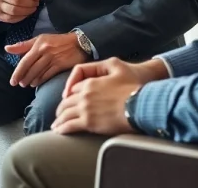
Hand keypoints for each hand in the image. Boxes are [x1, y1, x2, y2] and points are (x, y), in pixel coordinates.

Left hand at [5, 32, 87, 87]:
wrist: (78, 42)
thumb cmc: (56, 41)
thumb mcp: (40, 39)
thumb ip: (23, 45)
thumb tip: (7, 48)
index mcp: (38, 44)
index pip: (25, 60)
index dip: (17, 72)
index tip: (12, 81)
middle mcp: (45, 51)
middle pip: (30, 68)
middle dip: (23, 78)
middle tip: (19, 84)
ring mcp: (53, 58)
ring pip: (39, 72)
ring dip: (31, 80)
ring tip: (26, 84)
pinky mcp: (61, 65)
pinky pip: (48, 75)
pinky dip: (41, 80)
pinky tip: (36, 83)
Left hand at [51, 58, 167, 135]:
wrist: (141, 104)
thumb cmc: (132, 85)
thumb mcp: (116, 65)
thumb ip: (100, 66)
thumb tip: (91, 75)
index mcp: (90, 82)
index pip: (74, 88)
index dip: (70, 94)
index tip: (68, 100)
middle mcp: (84, 95)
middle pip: (66, 102)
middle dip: (61, 109)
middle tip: (58, 115)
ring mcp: (85, 109)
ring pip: (65, 114)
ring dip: (59, 120)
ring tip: (56, 125)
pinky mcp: (89, 122)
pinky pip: (70, 126)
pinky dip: (62, 128)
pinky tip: (59, 131)